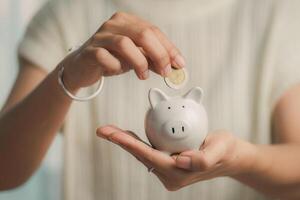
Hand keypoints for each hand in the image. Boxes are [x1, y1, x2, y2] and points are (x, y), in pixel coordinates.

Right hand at [60, 12, 184, 90]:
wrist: (82, 68)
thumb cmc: (111, 59)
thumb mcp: (136, 58)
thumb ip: (153, 60)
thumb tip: (174, 67)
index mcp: (128, 21)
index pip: (154, 31)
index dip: (169, 48)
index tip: (179, 64)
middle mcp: (114, 24)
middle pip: (143, 34)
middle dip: (159, 54)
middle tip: (165, 72)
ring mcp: (100, 36)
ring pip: (125, 43)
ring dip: (139, 62)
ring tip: (143, 75)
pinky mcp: (90, 51)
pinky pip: (105, 57)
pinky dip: (116, 66)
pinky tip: (118, 71)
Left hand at [96, 125, 256, 190]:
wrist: (231, 157)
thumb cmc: (226, 151)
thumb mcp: (220, 149)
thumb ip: (203, 158)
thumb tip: (180, 160)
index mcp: (179, 173)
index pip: (149, 156)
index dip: (130, 144)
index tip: (113, 134)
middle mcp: (170, 175)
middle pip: (141, 155)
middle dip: (121, 142)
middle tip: (103, 130)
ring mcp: (168, 171)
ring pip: (143, 154)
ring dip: (126, 142)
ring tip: (109, 131)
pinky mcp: (169, 164)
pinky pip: (149, 152)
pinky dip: (137, 142)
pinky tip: (127, 135)